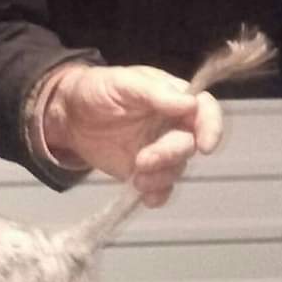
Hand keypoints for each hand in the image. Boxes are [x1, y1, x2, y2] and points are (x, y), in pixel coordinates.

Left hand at [44, 65, 222, 206]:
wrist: (70, 115)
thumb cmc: (98, 89)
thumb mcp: (122, 82)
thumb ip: (154, 92)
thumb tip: (189, 104)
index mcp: (173, 99)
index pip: (204, 110)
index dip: (211, 127)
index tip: (205, 146)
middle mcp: (172, 126)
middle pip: (188, 145)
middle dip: (170, 156)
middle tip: (143, 160)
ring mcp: (158, 150)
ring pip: (175, 169)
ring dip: (161, 178)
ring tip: (137, 179)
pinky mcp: (143, 171)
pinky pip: (159, 187)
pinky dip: (157, 195)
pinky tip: (146, 198)